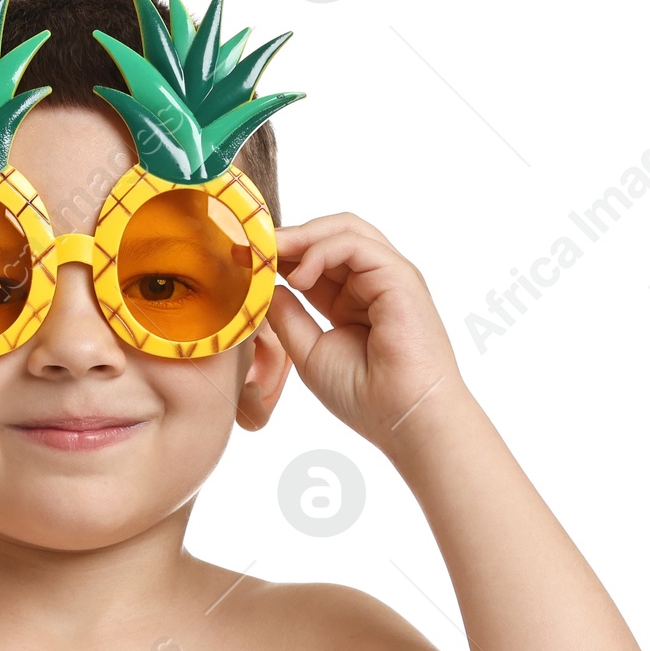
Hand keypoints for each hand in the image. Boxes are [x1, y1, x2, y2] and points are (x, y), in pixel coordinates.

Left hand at [266, 214, 464, 447]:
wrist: (405, 419)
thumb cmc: (365, 397)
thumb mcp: (310, 353)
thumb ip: (289, 318)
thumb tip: (267, 287)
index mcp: (352, 302)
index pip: (314, 262)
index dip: (281, 256)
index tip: (244, 260)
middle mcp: (372, 283)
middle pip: (330, 236)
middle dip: (289, 238)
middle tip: (252, 247)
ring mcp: (388, 276)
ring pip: (344, 230)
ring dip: (302, 237)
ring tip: (271, 255)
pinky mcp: (399, 275)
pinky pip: (355, 245)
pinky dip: (321, 252)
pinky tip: (299, 277)